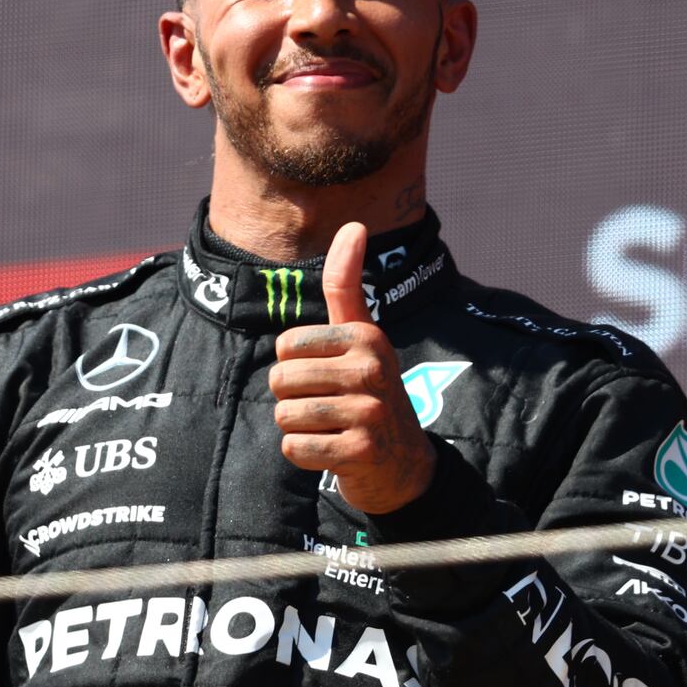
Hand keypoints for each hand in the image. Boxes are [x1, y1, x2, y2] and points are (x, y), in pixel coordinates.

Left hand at [269, 222, 436, 513]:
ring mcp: (370, 412)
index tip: (328, 375)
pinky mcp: (361, 452)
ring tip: (330, 427)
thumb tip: (354, 223)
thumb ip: (346, 284)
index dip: (294, 365)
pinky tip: (331, 451)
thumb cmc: (368, 389)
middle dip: (292, 398)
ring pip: (285, 415)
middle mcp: (372, 369)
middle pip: (282, 380)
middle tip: (328, 406)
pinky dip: (302, 454)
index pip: (286, 346)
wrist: (404, 463)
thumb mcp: (361, 335)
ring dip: (296, 427)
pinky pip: (294, 448)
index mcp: (367, 336)